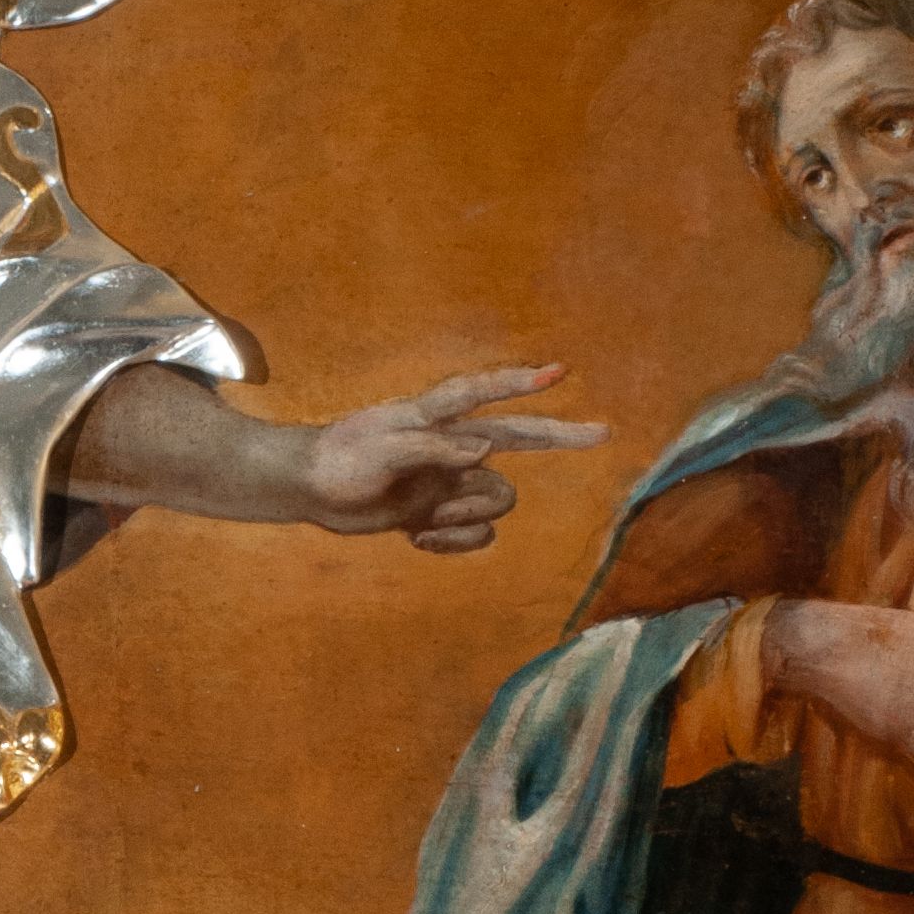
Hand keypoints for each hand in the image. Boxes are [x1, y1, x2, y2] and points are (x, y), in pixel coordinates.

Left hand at [303, 363, 608, 556]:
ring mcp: (450, 479)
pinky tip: (418, 539)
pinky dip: (455, 541)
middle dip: (559, 435)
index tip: (558, 372)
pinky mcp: (442, 511)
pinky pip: (477, 531)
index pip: (482, 393)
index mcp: (432, 417)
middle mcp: (451, 446)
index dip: (519, 383)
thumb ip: (431, 448)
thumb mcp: (381, 450)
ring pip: (496, 499)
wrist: (310, 491)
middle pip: (518, 437)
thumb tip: (484, 451)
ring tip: (425, 522)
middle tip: (602, 431)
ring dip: (468, 517)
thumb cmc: (339, 461)